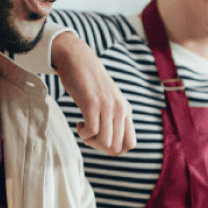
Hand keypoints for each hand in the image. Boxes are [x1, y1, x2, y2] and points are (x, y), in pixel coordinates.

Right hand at [52, 31, 135, 155]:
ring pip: (105, 143)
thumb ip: (112, 117)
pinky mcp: (92, 103)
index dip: (114, 149)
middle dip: (100, 148)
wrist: (77, 58)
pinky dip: (83, 133)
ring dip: (90, 141)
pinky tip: (79, 123)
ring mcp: (107, 106)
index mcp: (126, 110)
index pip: (130, 144)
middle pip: (116, 148)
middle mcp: (120, 109)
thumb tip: (109, 142)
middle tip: (89, 135)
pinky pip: (92, 131)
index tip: (100, 138)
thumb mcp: (107, 100)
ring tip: (83, 127)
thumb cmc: (88, 82)